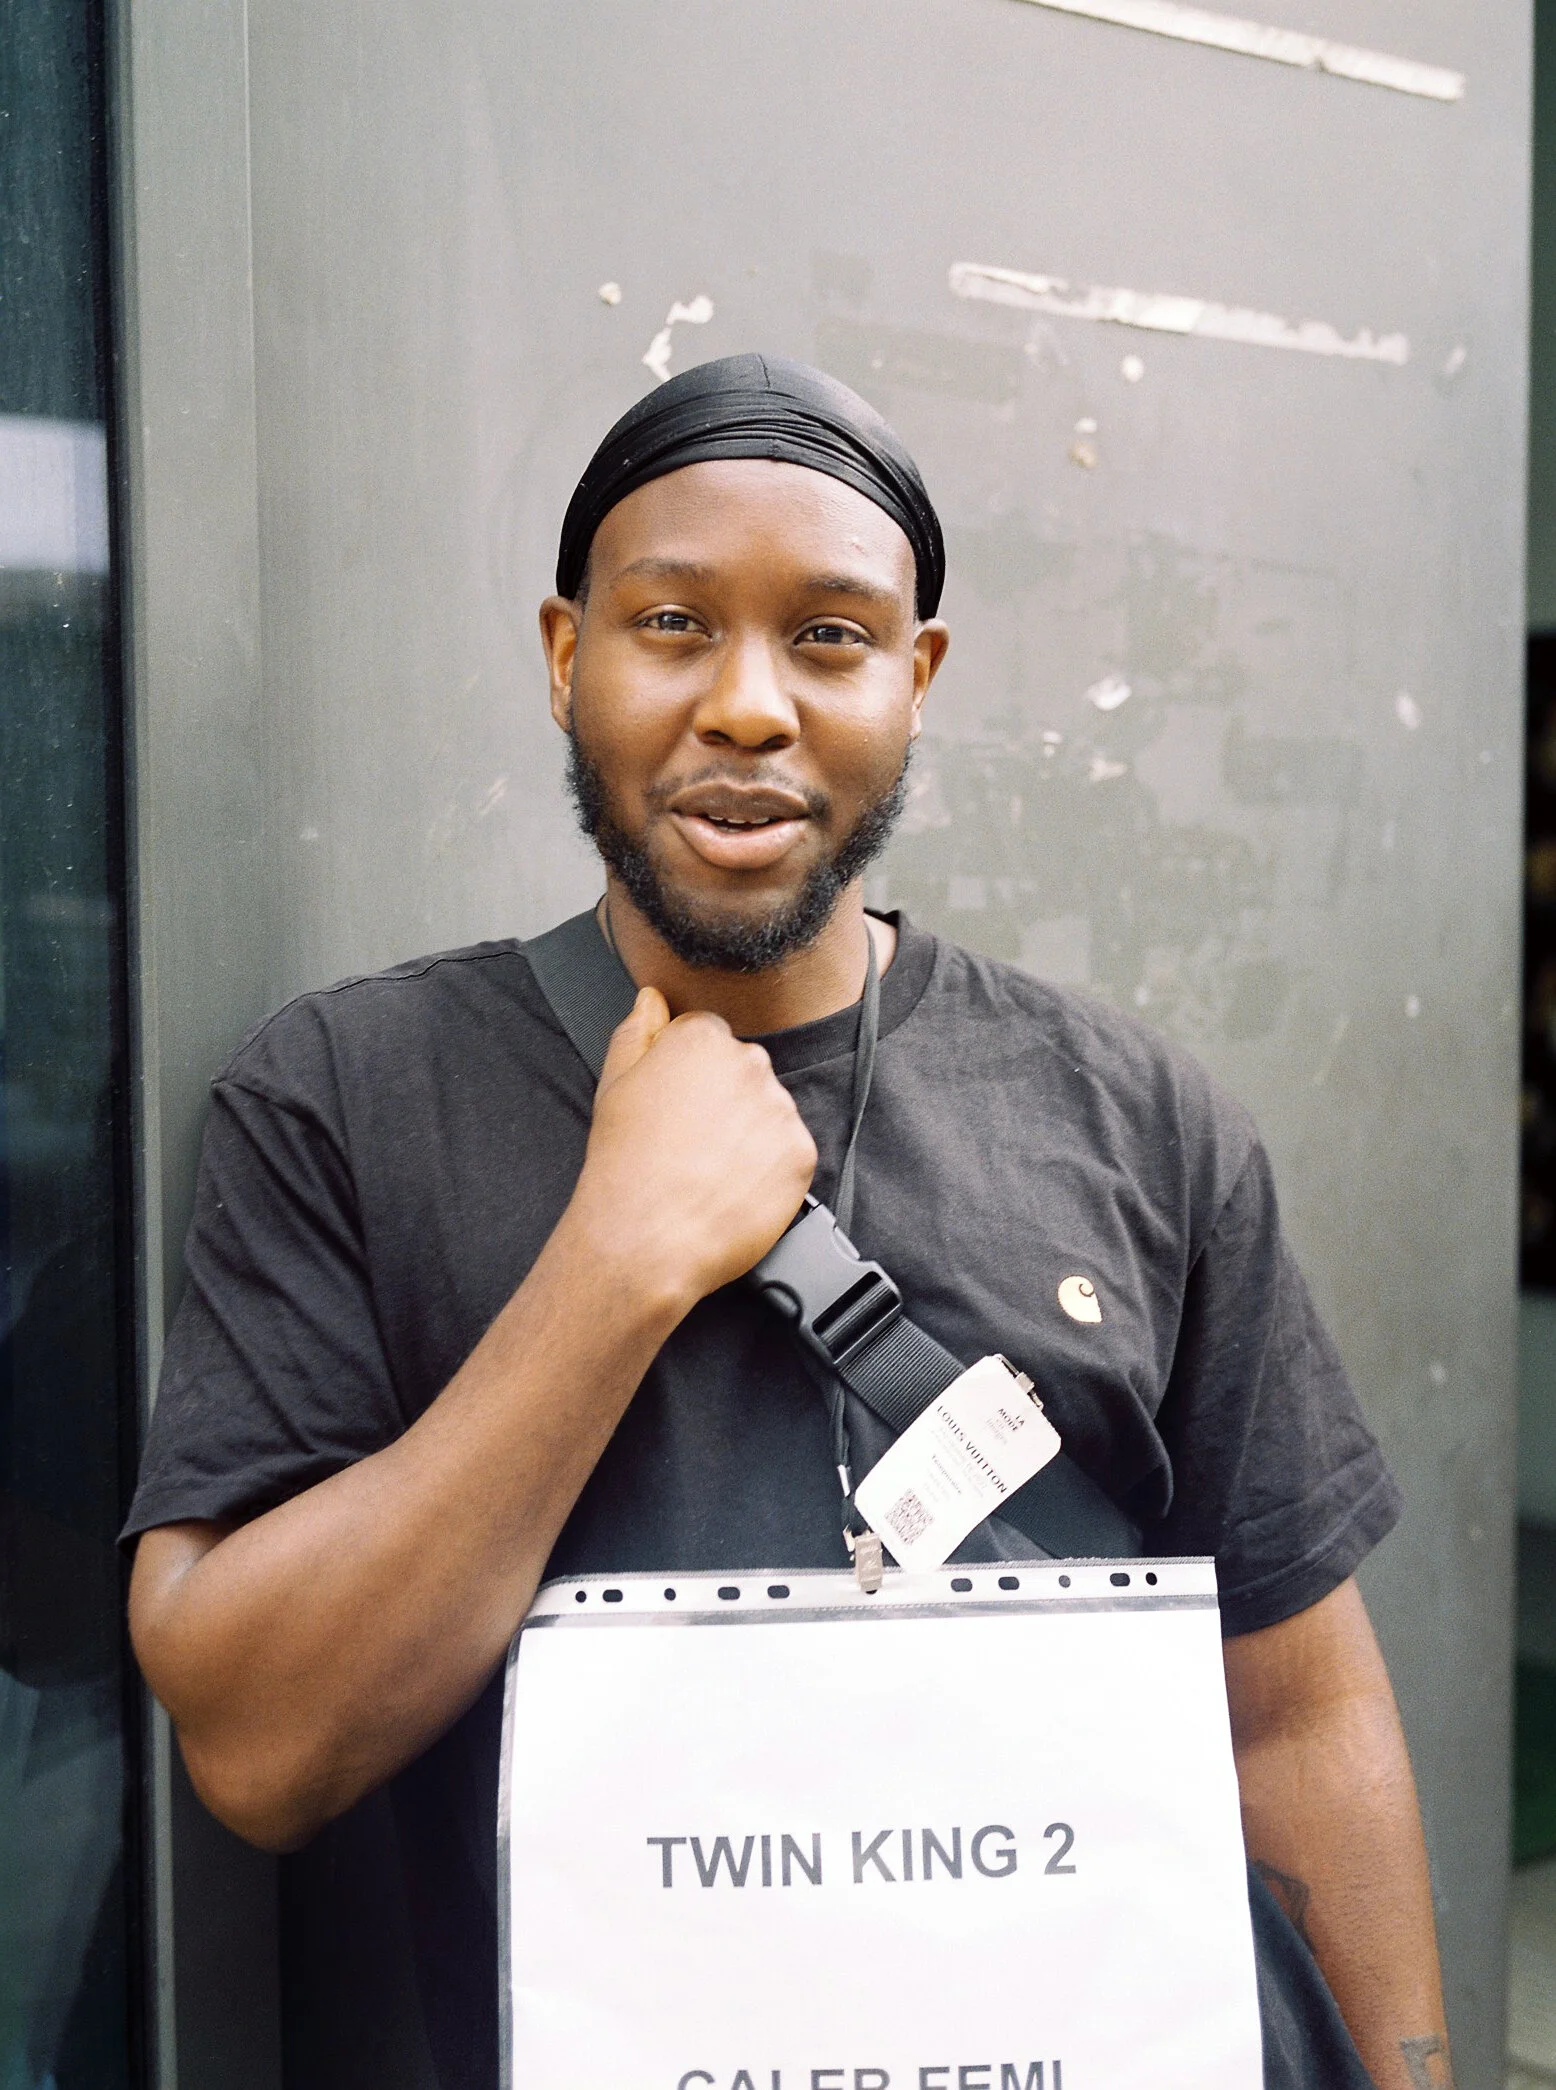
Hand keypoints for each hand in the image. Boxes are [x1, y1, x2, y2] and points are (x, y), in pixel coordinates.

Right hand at [568, 987, 817, 1307]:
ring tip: (709, 1170)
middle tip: (690, 1144)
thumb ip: (637, 1031)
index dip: (688, 1076)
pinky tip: (732, 1188)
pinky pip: (789, 1153)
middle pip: (744, 1071)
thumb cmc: (623, 1164)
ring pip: (769, 1112)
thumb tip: (653, 998)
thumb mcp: (614, 1085)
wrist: (646, 1238)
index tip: (674, 1108)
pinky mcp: (802, 1153)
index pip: (708, 1038)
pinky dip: (768, 1170)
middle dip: (724, 1100)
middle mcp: (750, 1063)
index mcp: (703, 1038)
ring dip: (748, 1135)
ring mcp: (781, 1109)